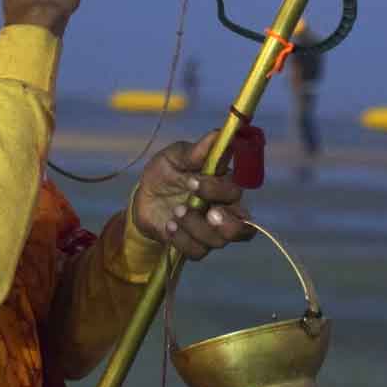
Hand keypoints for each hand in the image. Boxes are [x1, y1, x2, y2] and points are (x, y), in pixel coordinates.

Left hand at [132, 132, 253, 259]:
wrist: (143, 198)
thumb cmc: (166, 172)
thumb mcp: (175, 157)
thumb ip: (197, 150)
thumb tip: (219, 133)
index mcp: (223, 186)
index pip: (235, 192)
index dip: (217, 189)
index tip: (191, 181)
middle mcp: (223, 211)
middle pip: (243, 227)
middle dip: (224, 222)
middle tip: (206, 213)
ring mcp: (210, 231)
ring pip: (219, 242)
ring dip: (196, 228)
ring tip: (175, 213)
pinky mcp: (195, 245)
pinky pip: (198, 252)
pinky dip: (182, 240)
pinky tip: (169, 226)